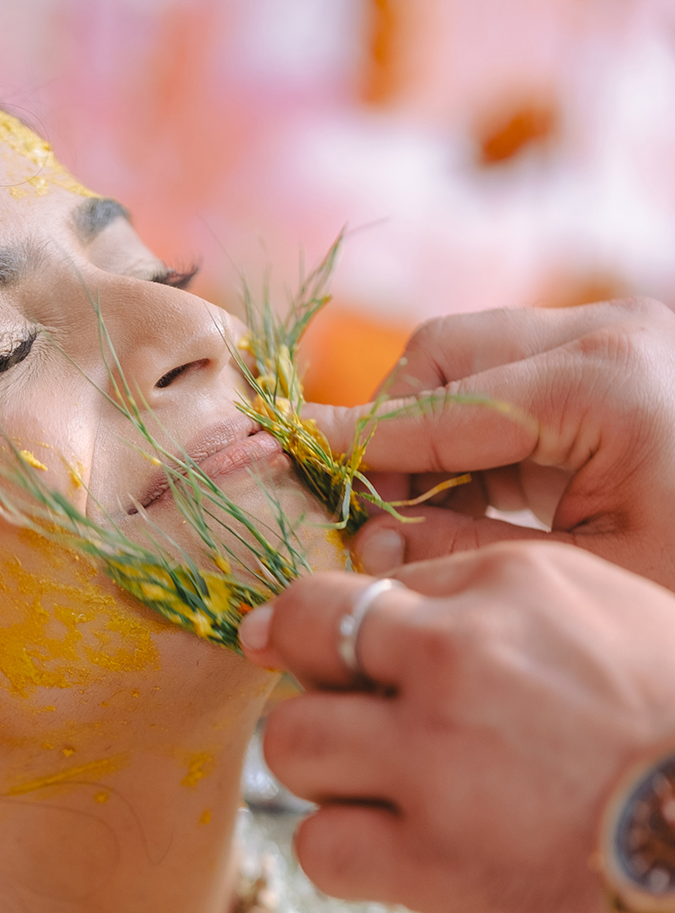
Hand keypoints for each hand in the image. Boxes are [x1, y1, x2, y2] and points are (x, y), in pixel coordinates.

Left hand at [240, 543, 674, 912]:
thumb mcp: (618, 624)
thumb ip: (516, 618)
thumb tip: (415, 633)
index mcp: (513, 582)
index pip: (372, 588)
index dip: (360, 640)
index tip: (372, 678)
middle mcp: (459, 657)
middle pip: (302, 635)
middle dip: (315, 683)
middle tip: (352, 729)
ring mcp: (437, 758)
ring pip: (292, 742)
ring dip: (321, 773)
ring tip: (377, 799)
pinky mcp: (432, 859)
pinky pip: (319, 846)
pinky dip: (343, 856)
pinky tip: (393, 862)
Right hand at [303, 300, 674, 589]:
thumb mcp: (586, 578)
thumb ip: (464, 551)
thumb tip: (367, 543)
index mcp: (605, 385)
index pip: (436, 406)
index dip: (354, 446)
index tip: (285, 467)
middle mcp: (613, 334)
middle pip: (444, 353)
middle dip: (391, 430)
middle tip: (366, 520)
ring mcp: (623, 337)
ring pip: (473, 358)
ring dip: (432, 434)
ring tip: (421, 525)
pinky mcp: (627, 359)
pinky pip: (516, 379)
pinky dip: (478, 437)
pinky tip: (473, 507)